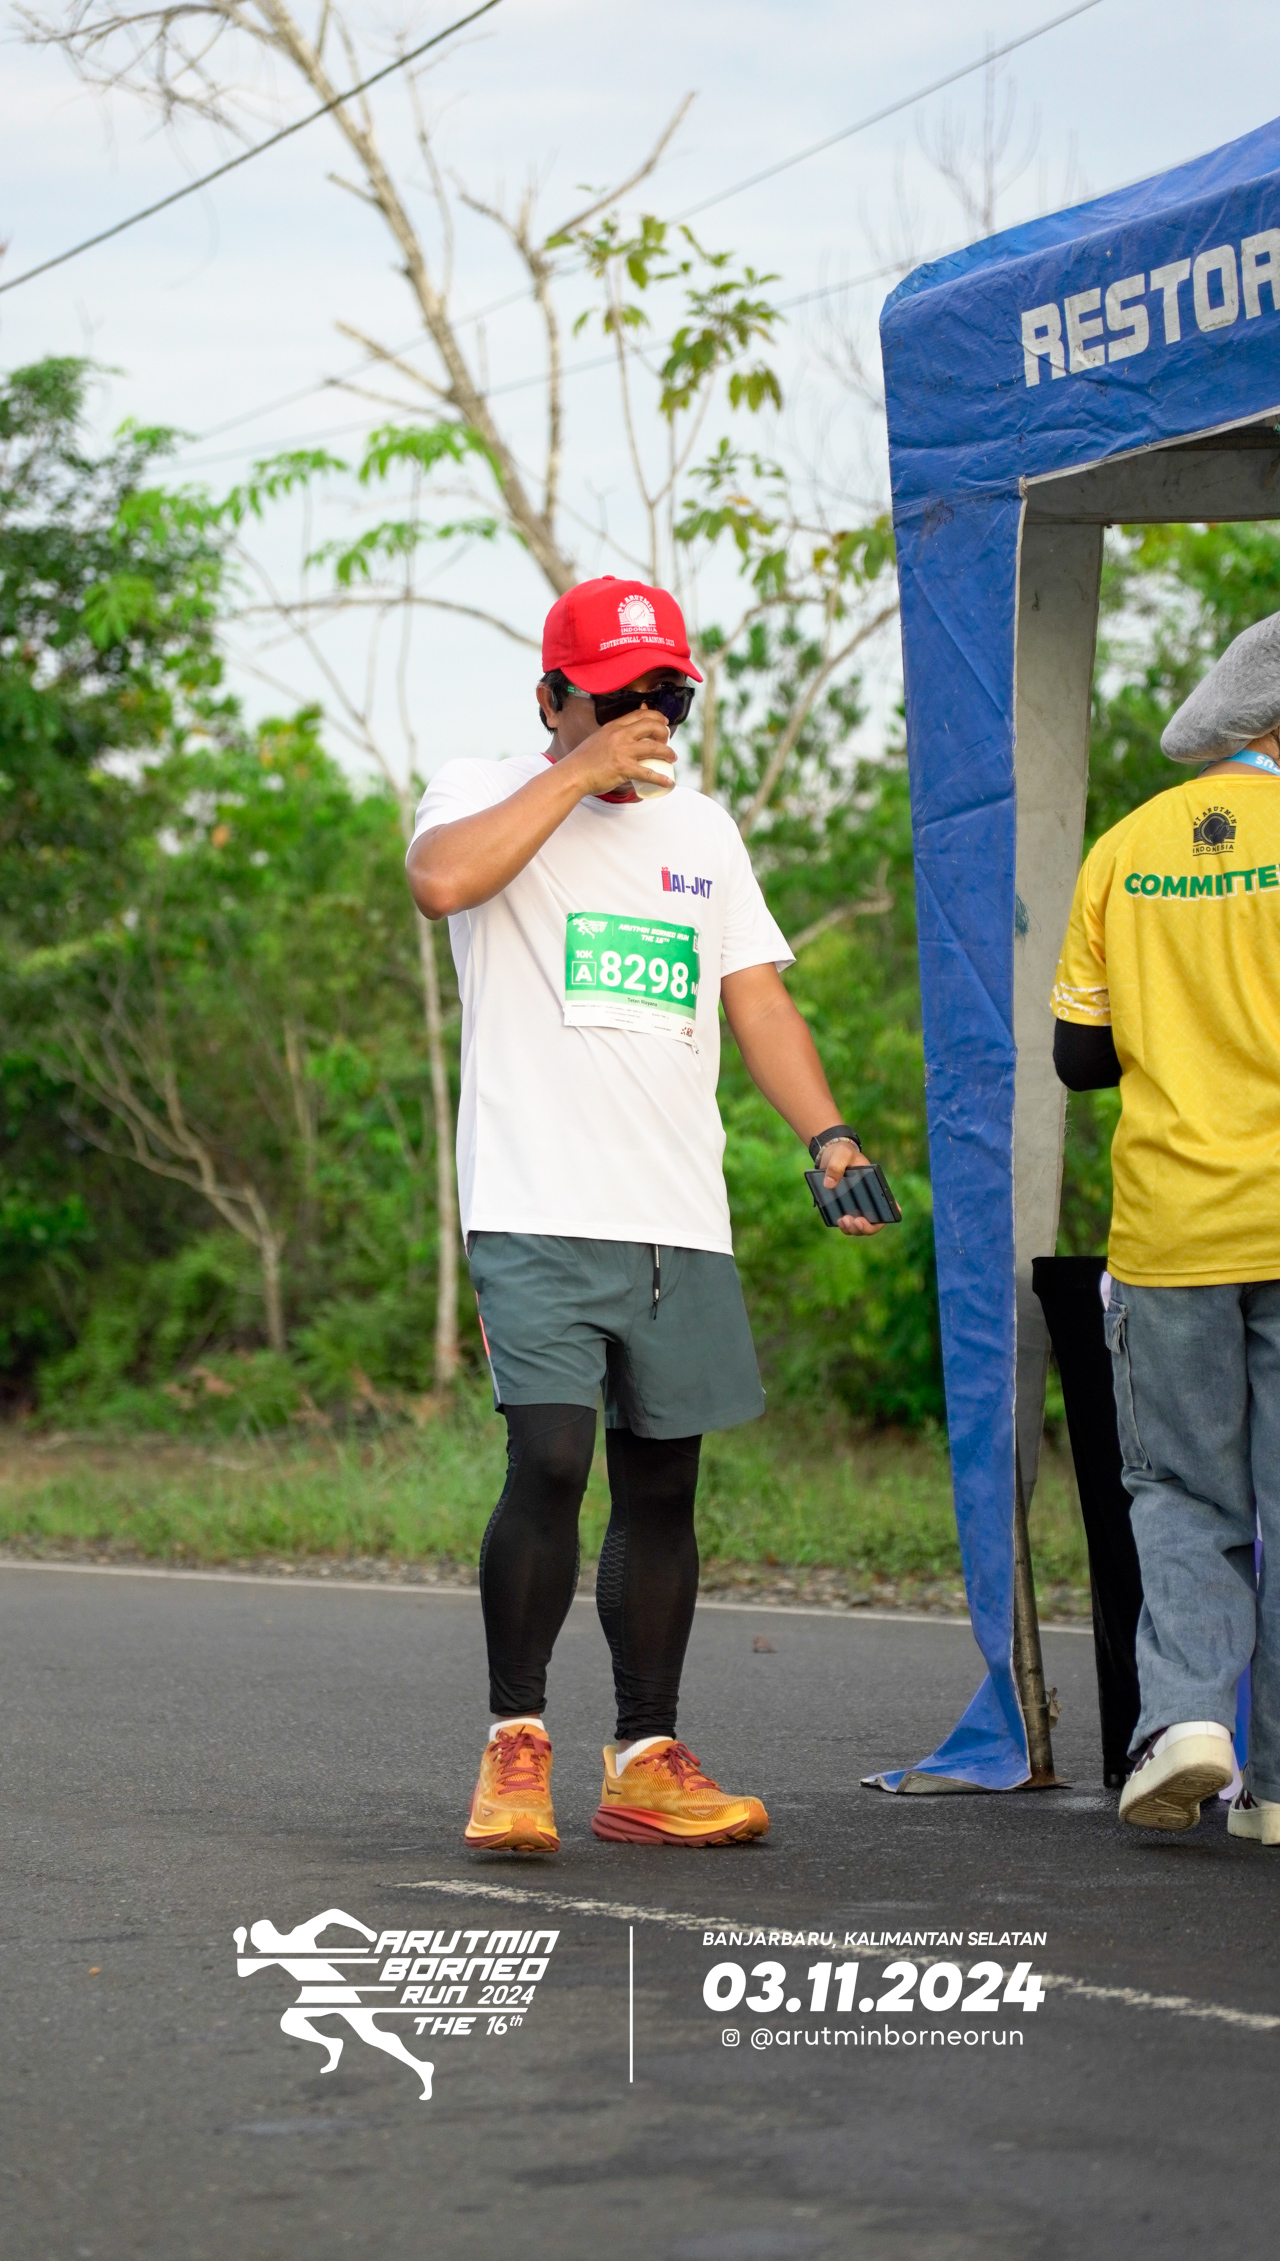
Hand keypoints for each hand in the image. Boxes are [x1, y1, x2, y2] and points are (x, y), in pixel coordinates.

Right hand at [560, 708, 675, 798]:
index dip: (656, 716)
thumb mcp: (598, 738)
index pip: (640, 714)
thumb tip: (623, 735)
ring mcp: (623, 751)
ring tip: (672, 758)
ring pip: (655, 747)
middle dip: (665, 732)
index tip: (663, 722)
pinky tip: (668, 782)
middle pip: (652, 726)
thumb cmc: (583, 760)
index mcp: (614, 726)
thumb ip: (611, 735)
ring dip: (668, 753)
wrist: (573, 774)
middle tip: (668, 741)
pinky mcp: (624, 768)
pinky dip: (661, 778)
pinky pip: (649, 773)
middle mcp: (620, 735)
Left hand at [818, 1138, 882, 1235]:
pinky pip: (847, 1224)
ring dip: (853, 1229)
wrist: (830, 1156)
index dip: (892, 1212)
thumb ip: (836, 1166)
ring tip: (843, 1220)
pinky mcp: (843, 1210)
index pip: (888, 1203)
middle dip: (866, 1227)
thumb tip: (829, 1185)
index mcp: (874, 1187)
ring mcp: (856, 1207)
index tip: (889, 1214)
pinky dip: (844, 1226)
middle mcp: (868, 1201)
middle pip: (874, 1222)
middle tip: (856, 1221)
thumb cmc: (842, 1154)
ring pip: (859, 1227)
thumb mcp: (841, 1154)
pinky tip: (837, 1220)